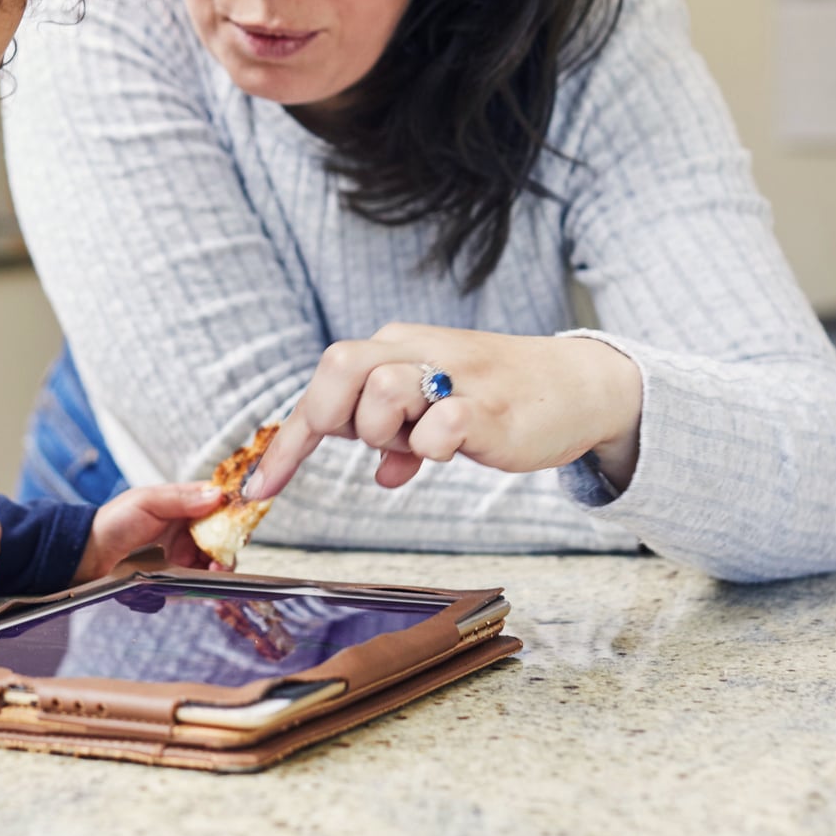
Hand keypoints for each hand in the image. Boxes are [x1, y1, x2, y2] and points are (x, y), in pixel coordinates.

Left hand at [71, 482, 228, 584]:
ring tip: (217, 567)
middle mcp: (188, 529)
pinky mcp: (180, 576)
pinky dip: (212, 579)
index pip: (217, 502)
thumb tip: (216, 495)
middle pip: (224, 533)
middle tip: (230, 547)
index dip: (233, 507)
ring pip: (218, 557)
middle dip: (232, 540)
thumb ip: (181, 499)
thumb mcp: (147, 501)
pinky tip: (210, 577)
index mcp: (183, 504)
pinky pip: (204, 579)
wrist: (90, 556)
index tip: (243, 515)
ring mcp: (185, 553)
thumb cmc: (113, 522)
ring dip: (223, 562)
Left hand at [244, 325, 643, 500]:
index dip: (287, 442)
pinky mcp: (488, 408)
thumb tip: (382, 473)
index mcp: (398, 345)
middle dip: (333, 419)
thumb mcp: (437, 407)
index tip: (259, 489)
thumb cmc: (499, 397)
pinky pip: (438, 429)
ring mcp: (454, 376)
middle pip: (340, 366)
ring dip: (386, 434)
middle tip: (366, 445)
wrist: (577, 386)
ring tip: (422, 443)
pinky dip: (432, 450)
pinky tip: (452, 450)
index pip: (325, 380)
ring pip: (381, 393)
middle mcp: (418, 350)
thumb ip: (401, 433)